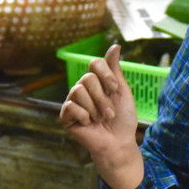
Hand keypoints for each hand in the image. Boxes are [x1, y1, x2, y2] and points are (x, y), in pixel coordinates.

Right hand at [59, 45, 144, 188]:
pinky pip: (71, 106)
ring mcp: (73, 102)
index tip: (115, 89)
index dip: (106, 75)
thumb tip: (116, 45)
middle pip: (87, 78)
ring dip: (94, 108)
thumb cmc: (123, 119)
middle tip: (109, 113)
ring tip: (100, 119)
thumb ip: (115, 70)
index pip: (94, 63)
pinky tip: (88, 124)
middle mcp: (83, 88)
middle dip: (102, 97)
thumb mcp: (122, 91)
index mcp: (97, 81)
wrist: (118, 143)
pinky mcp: (66, 116)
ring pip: (77, 90)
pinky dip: (84, 116)